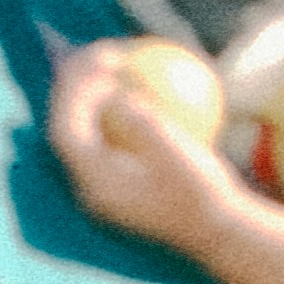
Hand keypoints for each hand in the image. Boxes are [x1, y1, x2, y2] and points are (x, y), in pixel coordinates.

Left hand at [46, 40, 250, 262]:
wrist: (217, 231)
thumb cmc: (203, 196)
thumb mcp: (181, 159)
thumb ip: (147, 129)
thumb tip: (122, 98)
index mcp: (95, 182)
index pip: (67, 131)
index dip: (75, 92)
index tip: (102, 62)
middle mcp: (89, 185)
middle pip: (67, 127)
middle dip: (75, 86)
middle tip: (102, 52)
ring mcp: (103, 184)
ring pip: (83, 131)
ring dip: (91, 95)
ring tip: (114, 63)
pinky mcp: (120, 180)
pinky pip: (105, 136)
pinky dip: (113, 110)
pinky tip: (141, 87)